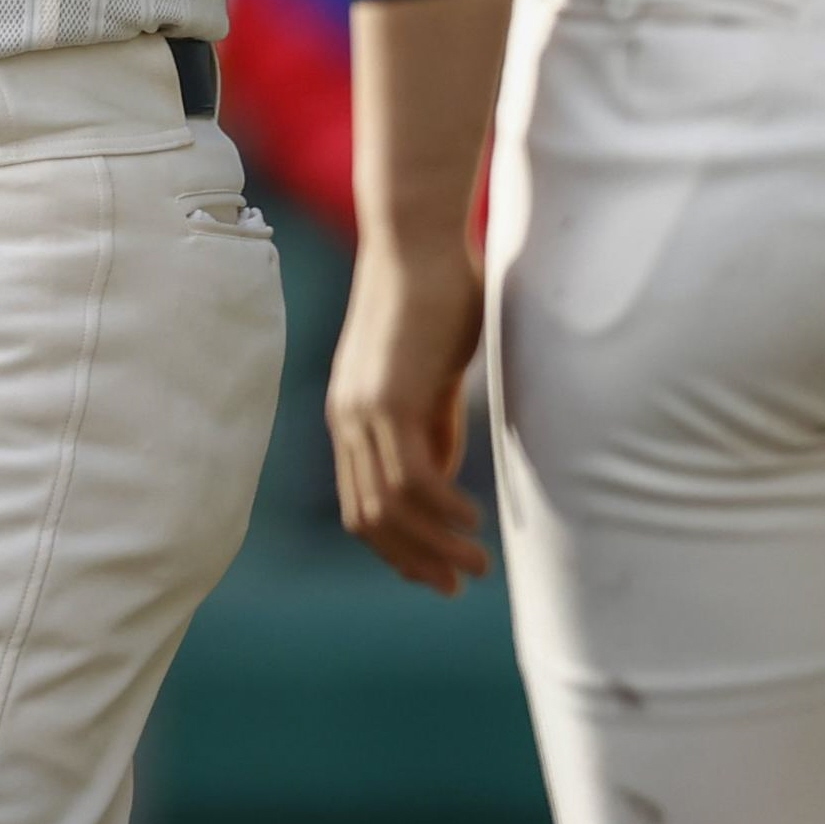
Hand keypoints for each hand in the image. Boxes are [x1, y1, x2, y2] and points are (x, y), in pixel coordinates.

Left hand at [327, 241, 492, 595]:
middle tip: (458, 585)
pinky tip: (472, 521)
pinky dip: (442, 511)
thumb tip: (440, 481)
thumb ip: (432, 426)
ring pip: (390, 509)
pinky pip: (412, 479)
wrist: (417, 238)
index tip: (437, 572)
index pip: (362, 504)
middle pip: (369, 520)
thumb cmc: (434, 295)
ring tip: (477, 564)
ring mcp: (364, 411)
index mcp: (352, 415)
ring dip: (435, 546)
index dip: (397, 547)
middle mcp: (348, 419)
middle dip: (415, 561)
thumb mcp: (432, 376)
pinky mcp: (390, 400)